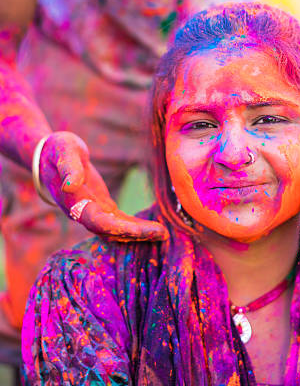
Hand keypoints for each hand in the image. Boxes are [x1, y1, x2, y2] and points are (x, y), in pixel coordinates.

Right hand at [38, 131, 167, 240]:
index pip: (99, 222)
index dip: (119, 228)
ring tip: (163, 234)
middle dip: (136, 234)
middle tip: (163, 234)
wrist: (50, 155)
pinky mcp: (103, 207)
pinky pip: (121, 221)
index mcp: (75, 203)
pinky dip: (137, 226)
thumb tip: (71, 185)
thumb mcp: (63, 151)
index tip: (139, 230)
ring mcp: (94, 212)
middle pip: (112, 231)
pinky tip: (155, 228)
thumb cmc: (56, 150)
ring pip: (118, 229)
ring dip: (139, 233)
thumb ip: (68, 168)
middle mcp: (84, 213)